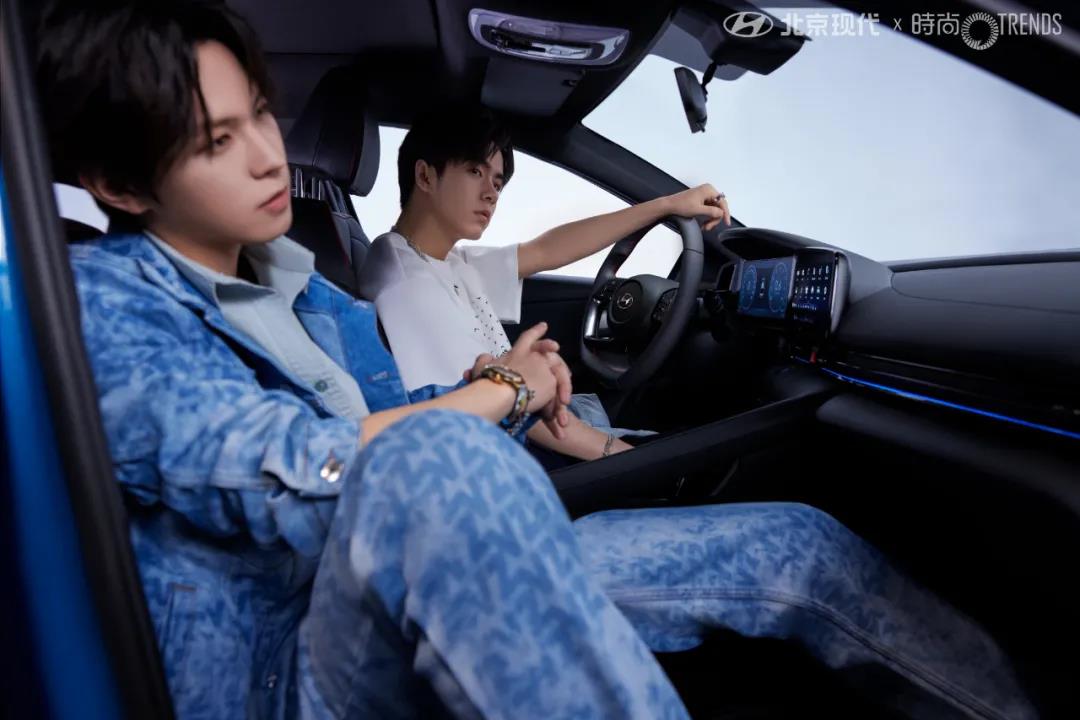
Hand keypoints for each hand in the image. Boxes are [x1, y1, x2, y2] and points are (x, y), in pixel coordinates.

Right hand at [479, 322, 571, 437]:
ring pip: (556, 376)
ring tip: (558, 406)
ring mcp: (545, 368)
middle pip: (548, 351)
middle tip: (556, 351)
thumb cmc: (488, 380)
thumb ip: (484, 361)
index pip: (528, 338)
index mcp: (517, 352)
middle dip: (552, 351)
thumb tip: (485, 359)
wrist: (499, 392)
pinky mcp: (551, 383)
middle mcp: (534, 356)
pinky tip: (556, 420)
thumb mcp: (482, 367)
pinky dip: (555, 407)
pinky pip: (556, 395)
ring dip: (560, 387)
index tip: (544, 325)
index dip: (536, 332)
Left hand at [665, 183, 730, 231]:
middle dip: (714, 218)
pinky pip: (709, 210)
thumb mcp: (698, 210)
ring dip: (711, 219)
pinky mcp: (701, 200)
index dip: (725, 214)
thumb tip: (721, 213)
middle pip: (718, 207)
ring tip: (705, 226)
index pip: (722, 202)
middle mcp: (707, 191)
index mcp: (708, 190)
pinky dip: (707, 217)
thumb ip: (712, 212)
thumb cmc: (680, 205)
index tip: (726, 222)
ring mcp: (704, 195)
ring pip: (714, 210)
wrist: (670, 206)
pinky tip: (703, 222)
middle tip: (708, 227)